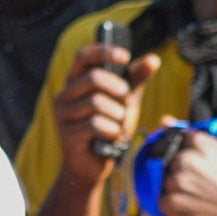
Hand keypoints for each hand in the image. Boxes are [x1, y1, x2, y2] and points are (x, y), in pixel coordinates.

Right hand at [49, 45, 142, 175]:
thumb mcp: (125, 99)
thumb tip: (153, 59)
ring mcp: (62, 116)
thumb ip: (136, 80)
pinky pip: (95, 124)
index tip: (125, 57)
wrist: (94, 164)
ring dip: (118, 115)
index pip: (83, 56)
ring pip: (97, 103)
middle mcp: (64, 96)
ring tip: (119, 124)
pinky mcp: (67, 135)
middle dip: (119, 89)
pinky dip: (112, 130)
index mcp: (76, 82)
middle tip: (127, 102)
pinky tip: (114, 137)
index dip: (103, 51)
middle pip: (93, 78)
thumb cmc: (108, 127)